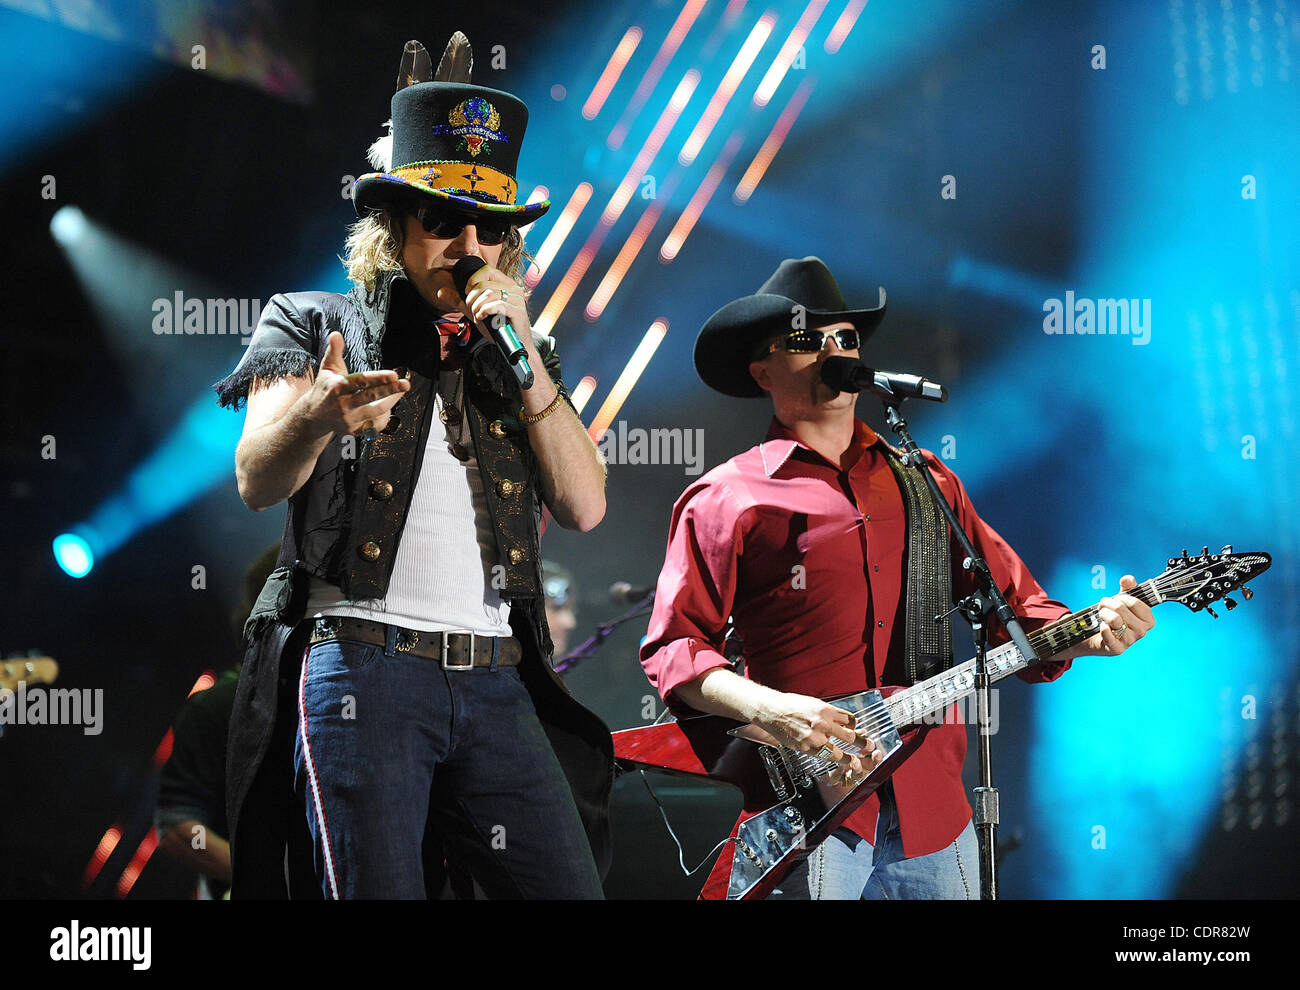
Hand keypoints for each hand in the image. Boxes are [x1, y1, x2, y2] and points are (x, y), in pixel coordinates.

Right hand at [299, 332, 409, 436]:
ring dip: (392, 401)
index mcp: (337, 387)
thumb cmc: (324, 388)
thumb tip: (336, 334)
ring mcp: (348, 419)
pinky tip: (389, 405)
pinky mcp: (353, 430)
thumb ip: (334, 351)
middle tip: (406, 384)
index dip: (378, 378)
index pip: (360, 381)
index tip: (393, 374)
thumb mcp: (327, 368)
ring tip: (401, 390)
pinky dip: (384, 416)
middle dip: (390, 390)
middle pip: (370, 397)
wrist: (313, 416)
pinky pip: (374, 424)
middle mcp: (342, 404)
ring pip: (376, 411)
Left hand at [461, 266, 531, 344]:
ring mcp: (517, 299)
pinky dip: (484, 311)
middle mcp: (514, 288)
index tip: (468, 294)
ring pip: (489, 294)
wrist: (514, 344)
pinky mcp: (518, 311)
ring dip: (477, 307)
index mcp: (506, 284)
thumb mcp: (475, 310)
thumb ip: (459, 300)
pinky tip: (482, 318)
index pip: (486, 270)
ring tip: (478, 316)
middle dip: (471, 298)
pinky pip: (496, 305)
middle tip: (472, 310)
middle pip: (484, 284)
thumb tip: (440, 292)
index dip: (473, 280)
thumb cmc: (497, 327)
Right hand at [750, 692, 886, 783]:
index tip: (858, 730)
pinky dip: (830, 759)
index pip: (850, 720)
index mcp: (826, 710)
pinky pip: (823, 756)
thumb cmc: (791, 705)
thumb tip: (842, 720)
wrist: (772, 711)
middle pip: (849, 736)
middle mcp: (822, 723)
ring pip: (838, 752)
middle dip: (862, 743)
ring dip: (849, 758)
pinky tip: (834, 761)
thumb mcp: (813, 703)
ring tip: (855, 761)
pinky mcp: (806, 747)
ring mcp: (814, 737)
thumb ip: (828, 713)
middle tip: (869, 747)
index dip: (855, 726)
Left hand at [1085, 574, 1155, 655]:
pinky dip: (1101, 626)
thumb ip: (1128, 587)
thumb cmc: (1115, 617)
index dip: (1121, 597)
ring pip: (1114, 619)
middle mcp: (1142, 631)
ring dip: (1103, 613)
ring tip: (1102, 615)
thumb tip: (1127, 579)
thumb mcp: (1123, 600)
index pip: (1134, 602)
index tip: (1116, 599)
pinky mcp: (1117, 649)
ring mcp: (1130, 641)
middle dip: (1107, 603)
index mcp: (1148, 619)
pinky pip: (1107, 632)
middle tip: (1103, 606)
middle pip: (1121, 608)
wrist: (1099, 635)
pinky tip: (1102, 627)